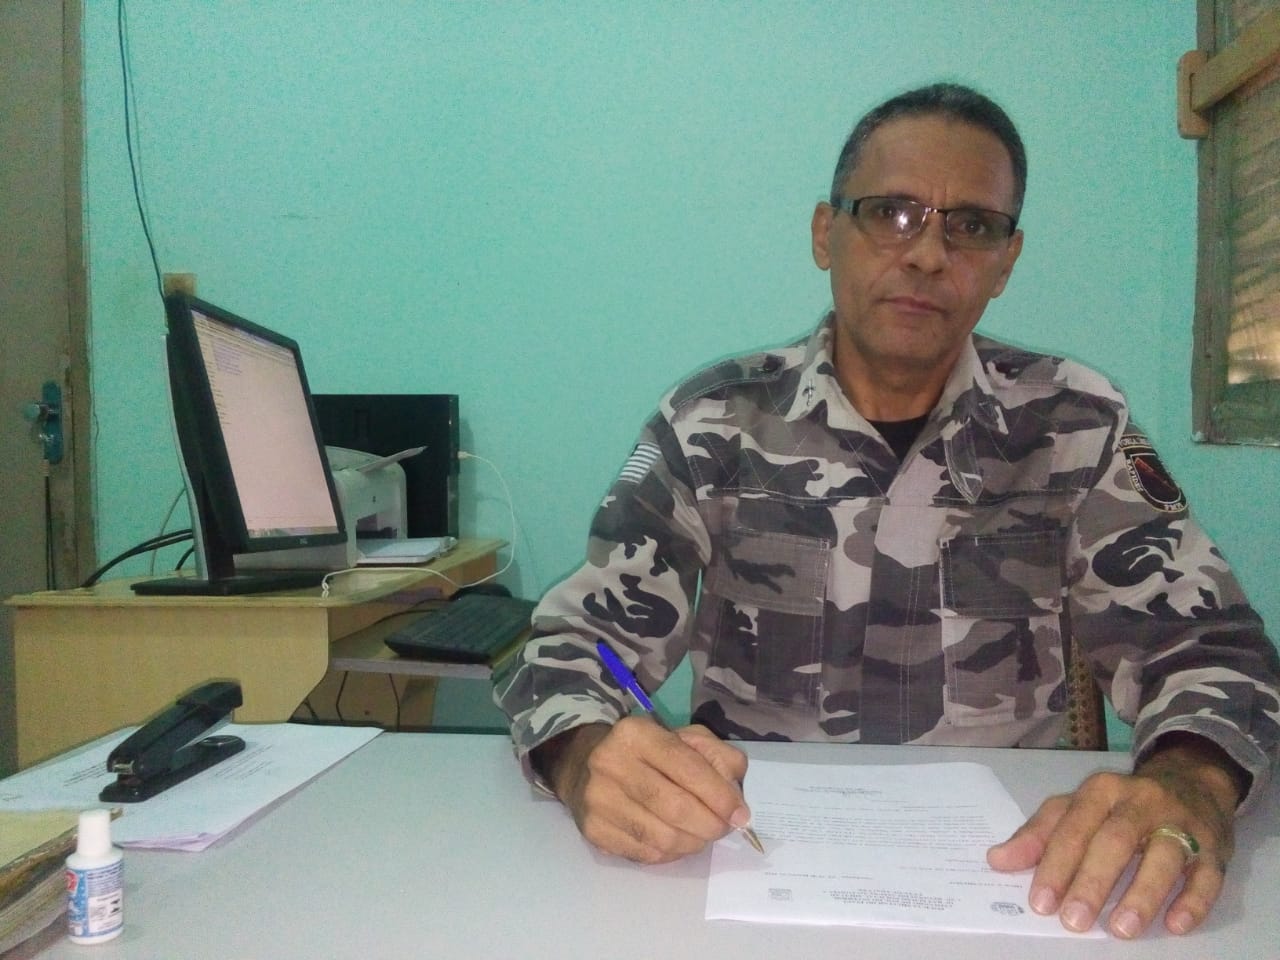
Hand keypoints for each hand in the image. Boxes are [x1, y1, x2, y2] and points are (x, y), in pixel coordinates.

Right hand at [536, 718, 750, 862]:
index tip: (740, 814)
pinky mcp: (593, 831)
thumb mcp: (681, 738)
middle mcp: (611, 763)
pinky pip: (646, 854)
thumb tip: (735, 790)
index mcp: (636, 733)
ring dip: (693, 842)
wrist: (582, 766)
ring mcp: (598, 800)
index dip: (719, 794)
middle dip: (710, 824)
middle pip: (675, 807)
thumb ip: (716, 755)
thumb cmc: (644, 753)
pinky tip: (676, 841)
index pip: (686, 767)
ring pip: (663, 837)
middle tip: (724, 828)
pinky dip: (671, 853)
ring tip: (701, 835)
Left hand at [987, 735, 1241, 937]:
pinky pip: (1207, 874)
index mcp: (1101, 791)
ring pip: (1164, 855)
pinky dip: (1193, 900)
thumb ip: (1039, 834)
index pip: (1073, 827)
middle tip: (1074, 921)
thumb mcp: (1077, 808)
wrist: (1192, 779)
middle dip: (1093, 881)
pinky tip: (1175, 925)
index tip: (1040, 902)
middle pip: (1115, 840)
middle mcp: (1140, 801)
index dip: (1056, 864)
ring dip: (1142, 894)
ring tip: (1121, 930)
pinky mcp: (1214, 846)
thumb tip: (996, 860)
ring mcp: (1180, 822)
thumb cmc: (1122, 804)